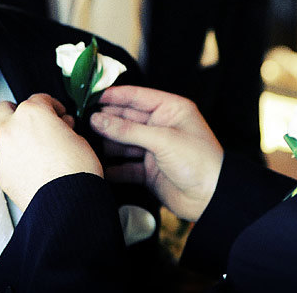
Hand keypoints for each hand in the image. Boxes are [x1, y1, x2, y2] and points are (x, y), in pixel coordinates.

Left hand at [0, 93, 102, 211]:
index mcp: (31, 113)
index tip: (59, 115)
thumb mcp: (79, 138)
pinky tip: (34, 171)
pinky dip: (18, 163)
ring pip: (5, 138)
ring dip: (18, 140)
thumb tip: (60, 128)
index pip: (39, 99)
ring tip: (39, 153)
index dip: (53, 106)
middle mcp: (12, 129)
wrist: (68, 204)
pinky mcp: (2, 174)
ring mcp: (4, 152)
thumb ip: (62, 127)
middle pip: (5, 109)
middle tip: (35, 123)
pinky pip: (8, 162)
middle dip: (19, 112)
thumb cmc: (77, 171)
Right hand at [90, 85, 222, 221]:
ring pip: (123, 143)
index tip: (90, 97)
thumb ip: (127, 130)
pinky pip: (126, 166)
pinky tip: (99, 167)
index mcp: (170, 109)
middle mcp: (161, 127)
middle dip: (106, 121)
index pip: (136, 96)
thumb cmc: (199, 161)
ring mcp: (154, 149)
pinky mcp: (149, 171)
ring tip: (87, 144)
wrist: (213, 199)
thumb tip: (98, 119)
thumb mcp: (162, 140)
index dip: (113, 96)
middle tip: (83, 122)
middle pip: (127, 119)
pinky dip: (114, 168)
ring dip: (107, 144)